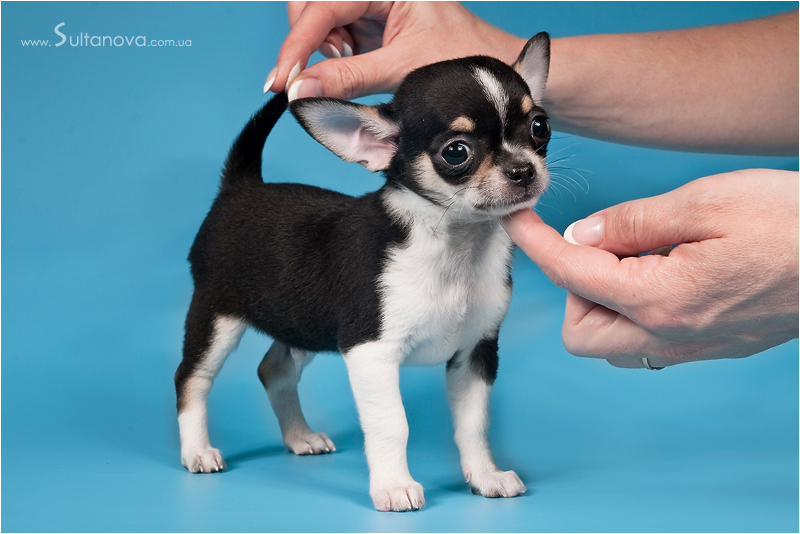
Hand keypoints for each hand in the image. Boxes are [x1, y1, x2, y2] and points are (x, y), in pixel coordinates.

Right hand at [265, 1, 524, 99]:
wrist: (488, 72)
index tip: (281, 80)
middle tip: (340, 64)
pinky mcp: (368, 24)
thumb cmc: (460, 60)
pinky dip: (336, 56)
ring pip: (317, 22)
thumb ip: (348, 79)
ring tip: (361, 63)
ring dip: (326, 49)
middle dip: (312, 40)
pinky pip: (332, 36)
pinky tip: (360, 62)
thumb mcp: (401, 69)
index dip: (297, 44)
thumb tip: (301, 91)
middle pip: (310, 6)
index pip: (323, 6)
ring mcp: (369, 5)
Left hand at [503, 169, 798, 368]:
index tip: (518, 220)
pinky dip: (634, 308)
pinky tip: (663, 270)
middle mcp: (670, 336)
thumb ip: (633, 224)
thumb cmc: (792, 222)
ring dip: (603, 300)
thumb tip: (582, 236)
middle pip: (580, 332)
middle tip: (605, 245)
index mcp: (661, 299)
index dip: (536, 243)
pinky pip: (646, 339)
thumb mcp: (706, 202)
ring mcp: (692, 347)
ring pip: (611, 341)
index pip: (571, 273)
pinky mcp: (710, 346)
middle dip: (574, 288)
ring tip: (640, 254)